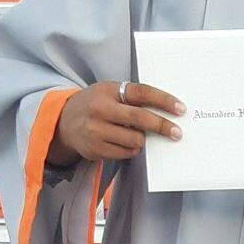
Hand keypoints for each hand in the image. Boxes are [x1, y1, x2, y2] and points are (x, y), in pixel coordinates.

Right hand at [46, 81, 184, 165]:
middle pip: (139, 118)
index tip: (180, 109)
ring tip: (139, 135)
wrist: (63, 121)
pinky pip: (124, 153)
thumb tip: (166, 110)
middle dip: (162, 126)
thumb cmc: (96, 104)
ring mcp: (95, 130)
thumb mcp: (110, 92)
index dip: (164, 100)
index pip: (141, 93)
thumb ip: (132, 98)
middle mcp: (100, 109)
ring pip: (134, 139)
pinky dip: (131, 149)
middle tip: (177, 133)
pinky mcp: (94, 149)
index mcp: (108, 90)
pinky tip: (125, 143)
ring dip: (143, 140)